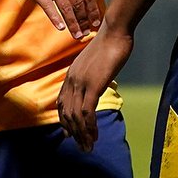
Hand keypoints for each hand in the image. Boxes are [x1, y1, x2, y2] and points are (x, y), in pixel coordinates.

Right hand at [12, 0, 110, 39]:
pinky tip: (61, 28)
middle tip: (87, 33)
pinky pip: (48, 6)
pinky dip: (55, 18)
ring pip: (65, 7)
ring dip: (72, 23)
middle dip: (84, 20)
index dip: (93, 10)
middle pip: (77, 2)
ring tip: (77, 35)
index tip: (96, 23)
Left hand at [57, 26, 133, 150]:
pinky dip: (90, 127)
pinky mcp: (93, 85)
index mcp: (72, 74)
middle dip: (74, 133)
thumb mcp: (96, 61)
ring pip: (76, 116)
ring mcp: (81, 83)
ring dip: (82, 134)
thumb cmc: (110, 42)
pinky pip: (87, 112)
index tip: (71, 134)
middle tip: (83, 147)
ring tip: (89, 147)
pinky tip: (95, 135)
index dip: (65, 121)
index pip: (62, 103)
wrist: (115, 31)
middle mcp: (72, 80)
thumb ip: (92, 73)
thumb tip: (97, 81)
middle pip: (67, 114)